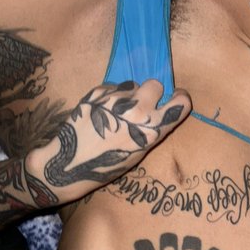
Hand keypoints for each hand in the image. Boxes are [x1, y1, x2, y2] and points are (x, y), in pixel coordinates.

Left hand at [24, 80, 190, 205]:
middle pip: (155, 84)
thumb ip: (152, 130)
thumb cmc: (107, 165)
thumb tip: (160, 109)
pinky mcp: (97, 92)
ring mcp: (116, 99)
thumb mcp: (139, 153)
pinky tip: (101, 112)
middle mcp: (137, 111)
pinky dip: (110, 96)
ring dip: (129, 94)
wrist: (68, 163)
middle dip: (151, 93)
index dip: (179, 98)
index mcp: (151, 130)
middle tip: (140, 106)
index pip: (181, 103)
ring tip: (117, 111)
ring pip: (132, 84)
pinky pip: (113, 87)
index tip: (175, 98)